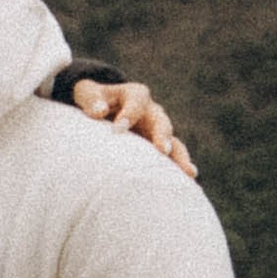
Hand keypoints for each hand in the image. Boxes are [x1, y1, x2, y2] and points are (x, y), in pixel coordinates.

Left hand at [69, 78, 195, 177]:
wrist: (102, 107)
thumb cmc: (94, 100)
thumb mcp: (87, 93)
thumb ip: (92, 100)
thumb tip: (99, 112)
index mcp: (135, 95)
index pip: (136, 102)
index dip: (129, 115)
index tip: (117, 131)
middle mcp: (152, 112)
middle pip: (161, 122)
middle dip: (163, 136)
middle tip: (163, 150)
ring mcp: (157, 131)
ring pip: (173, 143)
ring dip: (180, 157)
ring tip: (189, 173)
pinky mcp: (158, 148)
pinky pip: (171, 158)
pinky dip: (177, 170)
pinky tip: (186, 184)